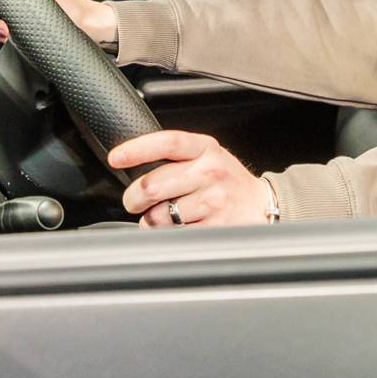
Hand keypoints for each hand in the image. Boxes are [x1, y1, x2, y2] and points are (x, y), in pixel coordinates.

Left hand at [113, 131, 274, 226]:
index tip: (115, 158)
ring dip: (151, 221)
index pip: (166, 142)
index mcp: (206, 149)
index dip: (136, 149)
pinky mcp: (215, 227)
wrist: (261, 205)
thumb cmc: (227, 181)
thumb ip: (176, 156)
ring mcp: (214, 201)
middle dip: (133, 198)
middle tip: (134, 202)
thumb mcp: (207, 156)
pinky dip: (168, 235)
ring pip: (159, 215)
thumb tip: (133, 164)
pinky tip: (180, 227)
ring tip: (163, 217)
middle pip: (153, 185)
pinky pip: (174, 235)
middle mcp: (211, 172)